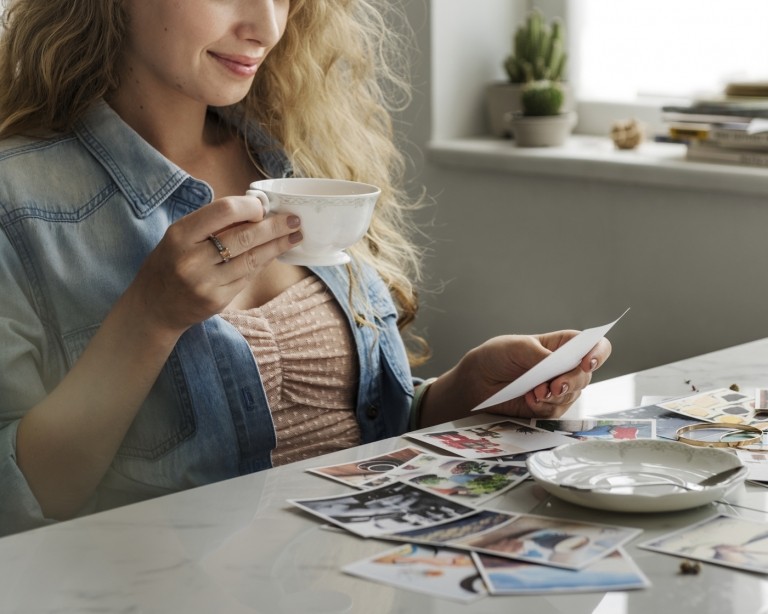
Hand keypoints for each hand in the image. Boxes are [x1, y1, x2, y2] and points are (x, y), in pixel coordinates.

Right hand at [125, 194, 301, 333]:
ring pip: (252, 259)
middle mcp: (192, 259)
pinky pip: (248, 277)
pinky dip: (264, 263)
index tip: (264, 207)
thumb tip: (255, 209)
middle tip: (294, 220)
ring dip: (277, 246)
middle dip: (274, 227)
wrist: (153, 307)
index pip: (224, 211)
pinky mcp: (217, 300)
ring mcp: (206, 282)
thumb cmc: (170, 263)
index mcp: (181, 234)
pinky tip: (275, 254)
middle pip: (244, 236)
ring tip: (294, 237)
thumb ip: (211, 223)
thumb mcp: (180, 236)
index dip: (249, 207)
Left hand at [420, 330, 611, 425]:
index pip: (593, 346)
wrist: (476, 383)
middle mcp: (564, 367)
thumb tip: (556, 363)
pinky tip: (528, 400)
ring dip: (555, 396)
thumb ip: (538, 354)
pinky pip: (556, 411)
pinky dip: (543, 407)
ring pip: (573, 395)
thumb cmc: (495, 357)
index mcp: (561, 345)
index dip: (597, 353)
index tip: (587, 363)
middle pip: (585, 375)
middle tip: (553, 386)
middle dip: (571, 381)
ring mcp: (557, 389)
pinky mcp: (547, 408)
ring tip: (533, 393)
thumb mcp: (514, 347)